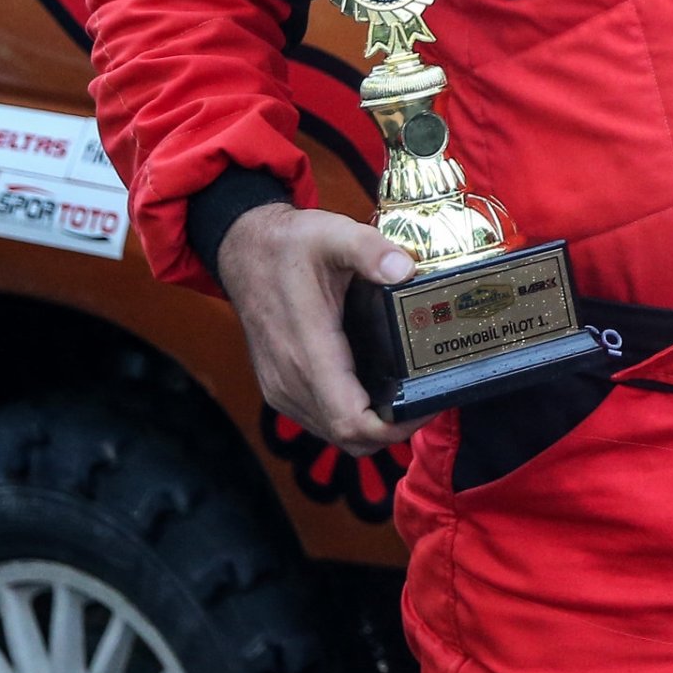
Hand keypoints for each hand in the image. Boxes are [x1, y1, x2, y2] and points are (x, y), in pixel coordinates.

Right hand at [217, 202, 421, 454]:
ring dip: (373, 427)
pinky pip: (321, 419)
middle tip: (429, 400)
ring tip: (411, 397)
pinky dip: (352, 417)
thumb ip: (369, 250)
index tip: (428, 405)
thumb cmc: (287, 245)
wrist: (243, 249)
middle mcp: (290, 380)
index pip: (351, 420)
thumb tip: (405, 269)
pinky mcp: (280, 384)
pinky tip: (378, 392)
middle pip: (349, 437)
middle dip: (394, 430)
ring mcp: (281, 387)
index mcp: (307, 352)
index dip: (395, 427)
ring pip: (334, 433)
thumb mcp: (332, 235)